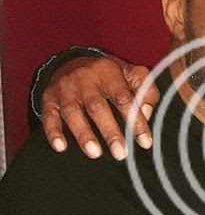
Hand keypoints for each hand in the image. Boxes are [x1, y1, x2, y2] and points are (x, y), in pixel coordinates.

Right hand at [41, 55, 157, 158]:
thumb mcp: (133, 75)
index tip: (145, 142)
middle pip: (97, 107)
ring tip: (95, 153)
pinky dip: (53, 131)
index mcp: (109, 73)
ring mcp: (65, 89)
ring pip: (72, 112)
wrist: (74, 61)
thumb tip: (146, 113)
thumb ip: (146, 92)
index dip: (135, 121)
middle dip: (109, 131)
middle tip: (120, 153)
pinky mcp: (49, 98)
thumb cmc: (110, 75)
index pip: (125, 99)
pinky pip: (49, 115)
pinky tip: (61, 146)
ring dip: (83, 134)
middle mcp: (86, 80)